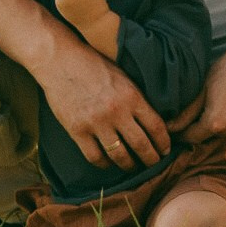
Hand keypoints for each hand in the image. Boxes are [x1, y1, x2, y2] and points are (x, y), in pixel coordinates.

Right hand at [37, 34, 170, 170]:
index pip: (156, 127)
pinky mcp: (77, 130)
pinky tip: (108, 162)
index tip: (165, 150)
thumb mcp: (123, 76)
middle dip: (151, 159)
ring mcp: (96, 123)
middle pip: (142, 145)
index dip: (164, 143)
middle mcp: (117, 111)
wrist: (60, 60)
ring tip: (133, 166)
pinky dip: (104, 164)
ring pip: (120, 156)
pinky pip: (95, 157)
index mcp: (132, 95)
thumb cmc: (94, 65)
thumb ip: (136, 98)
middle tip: (154, 163)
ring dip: (129, 165)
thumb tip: (151, 121)